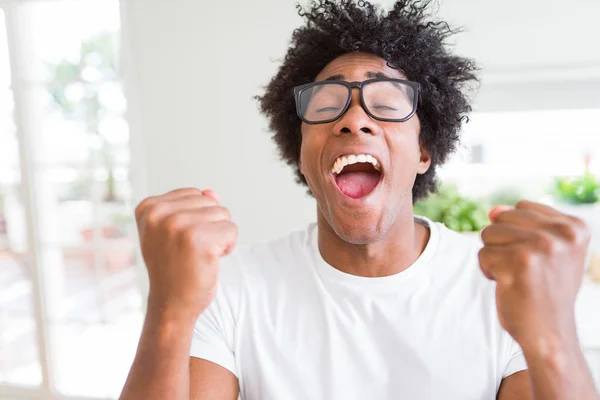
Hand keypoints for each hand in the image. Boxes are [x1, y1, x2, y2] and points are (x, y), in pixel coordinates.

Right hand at [135, 188, 237, 319]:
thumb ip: (192, 206)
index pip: (195, 194)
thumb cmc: (175, 267)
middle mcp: (159, 213)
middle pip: (210, 201)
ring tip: (200, 255)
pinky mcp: (197, 240)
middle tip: (191, 250)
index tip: (180, 240)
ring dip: (219, 237)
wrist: (171, 304)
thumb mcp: (175, 231)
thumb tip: (212, 192)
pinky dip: (228, 247)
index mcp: (148, 207)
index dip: (197, 218)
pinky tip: (210, 261)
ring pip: (223, 214)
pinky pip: (231, 230)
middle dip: (210, 225)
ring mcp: (177, 225)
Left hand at [478, 201, 589, 351]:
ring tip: (517, 276)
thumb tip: (492, 210)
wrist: (549, 334)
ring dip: (495, 257)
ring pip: (488, 234)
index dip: (518, 233)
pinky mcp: (518, 262)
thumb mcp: (545, 251)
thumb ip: (522, 224)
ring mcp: (541, 246)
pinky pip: (482, 255)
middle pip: (502, 218)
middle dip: (503, 243)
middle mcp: (562, 233)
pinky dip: (489, 272)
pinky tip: (509, 286)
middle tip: (524, 269)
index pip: (521, 207)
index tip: (537, 258)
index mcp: (575, 227)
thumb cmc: (544, 291)